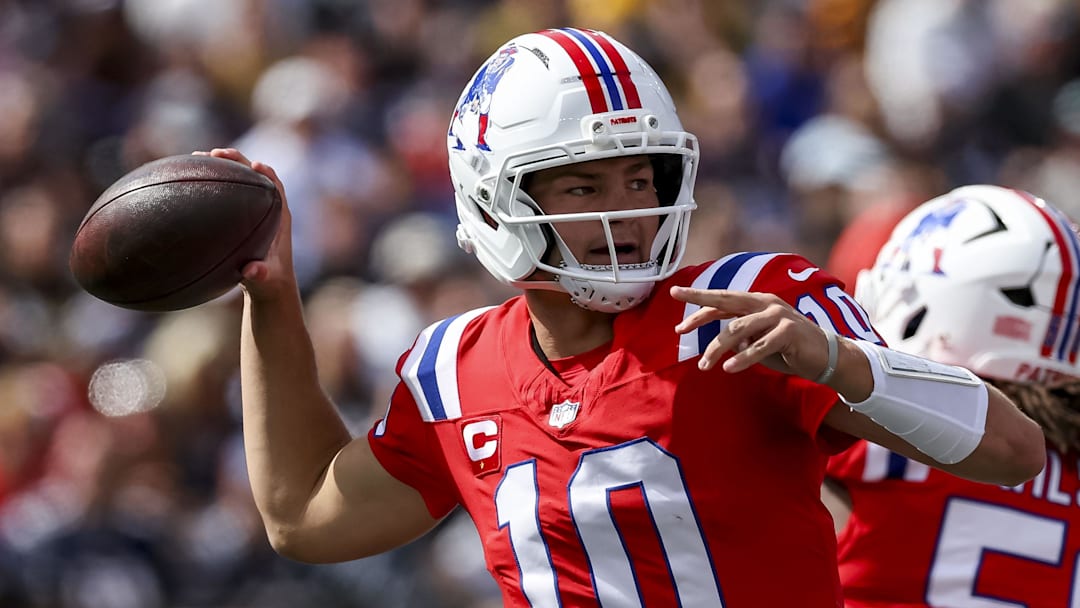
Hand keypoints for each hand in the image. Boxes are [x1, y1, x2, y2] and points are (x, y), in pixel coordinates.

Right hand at [192, 148, 295, 300]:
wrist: (268, 289)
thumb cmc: (270, 284)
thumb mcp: (266, 281)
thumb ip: (260, 276)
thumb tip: (252, 270)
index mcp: (279, 219)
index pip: (277, 188)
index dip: (268, 174)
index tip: (255, 165)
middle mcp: (266, 210)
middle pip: (254, 176)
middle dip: (238, 161)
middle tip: (216, 153)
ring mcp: (250, 212)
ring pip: (238, 181)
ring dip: (221, 167)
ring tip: (197, 156)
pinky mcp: (237, 218)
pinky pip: (224, 195)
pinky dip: (210, 185)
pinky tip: (186, 181)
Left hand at [670, 285, 830, 379]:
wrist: (827, 357)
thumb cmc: (789, 349)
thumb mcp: (759, 341)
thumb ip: (740, 338)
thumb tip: (718, 344)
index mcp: (756, 302)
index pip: (722, 299)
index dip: (698, 302)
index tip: (675, 296)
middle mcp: (766, 303)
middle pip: (726, 300)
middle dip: (698, 306)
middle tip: (678, 321)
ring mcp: (778, 315)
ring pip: (737, 329)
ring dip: (717, 349)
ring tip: (704, 366)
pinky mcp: (789, 331)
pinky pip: (759, 346)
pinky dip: (743, 358)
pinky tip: (729, 368)